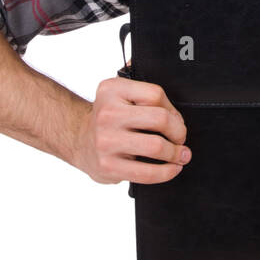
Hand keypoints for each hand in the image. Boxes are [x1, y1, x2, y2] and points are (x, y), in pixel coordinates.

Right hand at [74, 77, 189, 183]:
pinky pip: (146, 172)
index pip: (156, 94)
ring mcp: (106, 140)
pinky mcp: (108, 165)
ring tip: (180, 155)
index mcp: (112, 90)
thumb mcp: (119, 93)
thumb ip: (142, 87)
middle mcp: (107, 113)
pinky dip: (166, 172)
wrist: (78, 141)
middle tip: (180, 138)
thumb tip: (173, 92)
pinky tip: (172, 168)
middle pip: (160, 119)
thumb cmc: (108, 118)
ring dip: (176, 153)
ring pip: (156, 146)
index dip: (173, 110)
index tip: (176, 120)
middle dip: (179, 132)